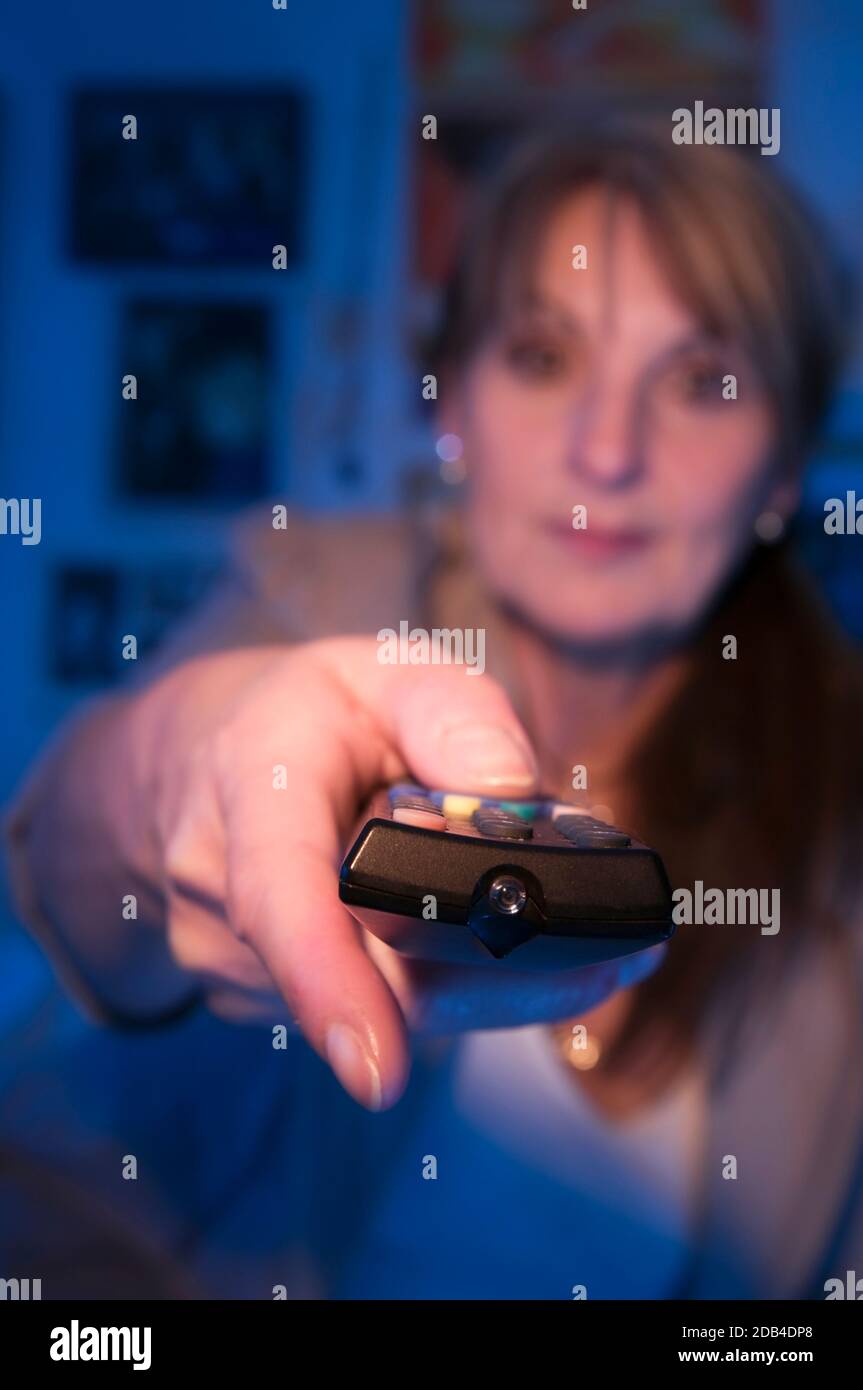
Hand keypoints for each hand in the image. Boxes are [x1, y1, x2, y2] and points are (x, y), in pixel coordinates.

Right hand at [144, 637, 664, 1109]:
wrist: (200, 766)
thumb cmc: (307, 716)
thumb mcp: (382, 669)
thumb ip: (452, 712)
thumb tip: (512, 793)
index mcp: (251, 789)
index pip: (278, 896)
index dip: (326, 982)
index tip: (376, 1071)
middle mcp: (226, 895)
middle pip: (372, 977)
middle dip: (498, 979)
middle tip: (621, 958)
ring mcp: (237, 964)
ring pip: (390, 1003)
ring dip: (489, 980)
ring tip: (589, 943)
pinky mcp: (267, 1001)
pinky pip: (380, 1006)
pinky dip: (453, 982)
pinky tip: (506, 945)